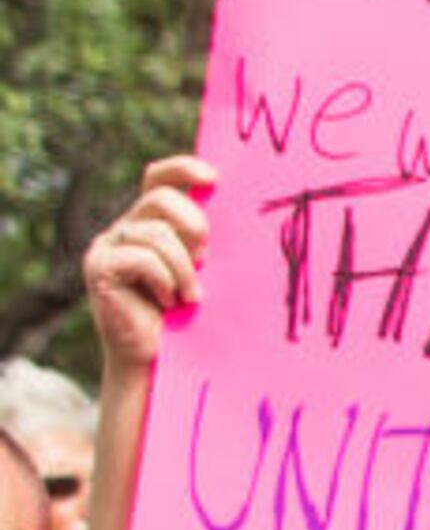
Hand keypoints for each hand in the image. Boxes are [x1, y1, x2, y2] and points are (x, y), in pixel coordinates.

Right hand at [83, 156, 214, 375]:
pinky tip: (166, 302)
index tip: (212, 178)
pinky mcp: (99, 267)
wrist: (156, 359)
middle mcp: (126, 227)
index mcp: (150, 222)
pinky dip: (165, 281)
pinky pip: (143, 258)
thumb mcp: (202, 271)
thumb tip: (231, 209)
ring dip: (183, 269)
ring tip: (188, 296)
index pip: (159, 178)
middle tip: (204, 261)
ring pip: (157, 233)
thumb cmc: (187, 316)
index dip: (183, 169)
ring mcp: (108, 245)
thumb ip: (205, 242)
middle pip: (161, 199)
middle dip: (193, 227)